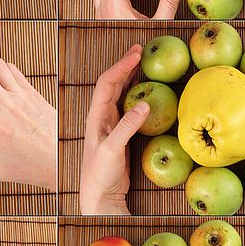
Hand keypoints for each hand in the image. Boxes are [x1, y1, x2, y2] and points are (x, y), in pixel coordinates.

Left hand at [79, 46, 148, 214]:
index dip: (121, 66)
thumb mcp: (112, 150)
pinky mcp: (120, 133)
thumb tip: (144, 105)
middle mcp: (101, 117)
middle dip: (126, 65)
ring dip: (131, 78)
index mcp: (95, 117)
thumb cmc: (100, 174)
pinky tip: (149, 92)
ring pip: (120, 94)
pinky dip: (138, 95)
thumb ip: (126, 128)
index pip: (106, 84)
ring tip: (145, 64)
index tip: (137, 53)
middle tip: (142, 50)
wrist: (100, 195)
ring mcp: (110, 124)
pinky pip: (129, 107)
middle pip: (112, 84)